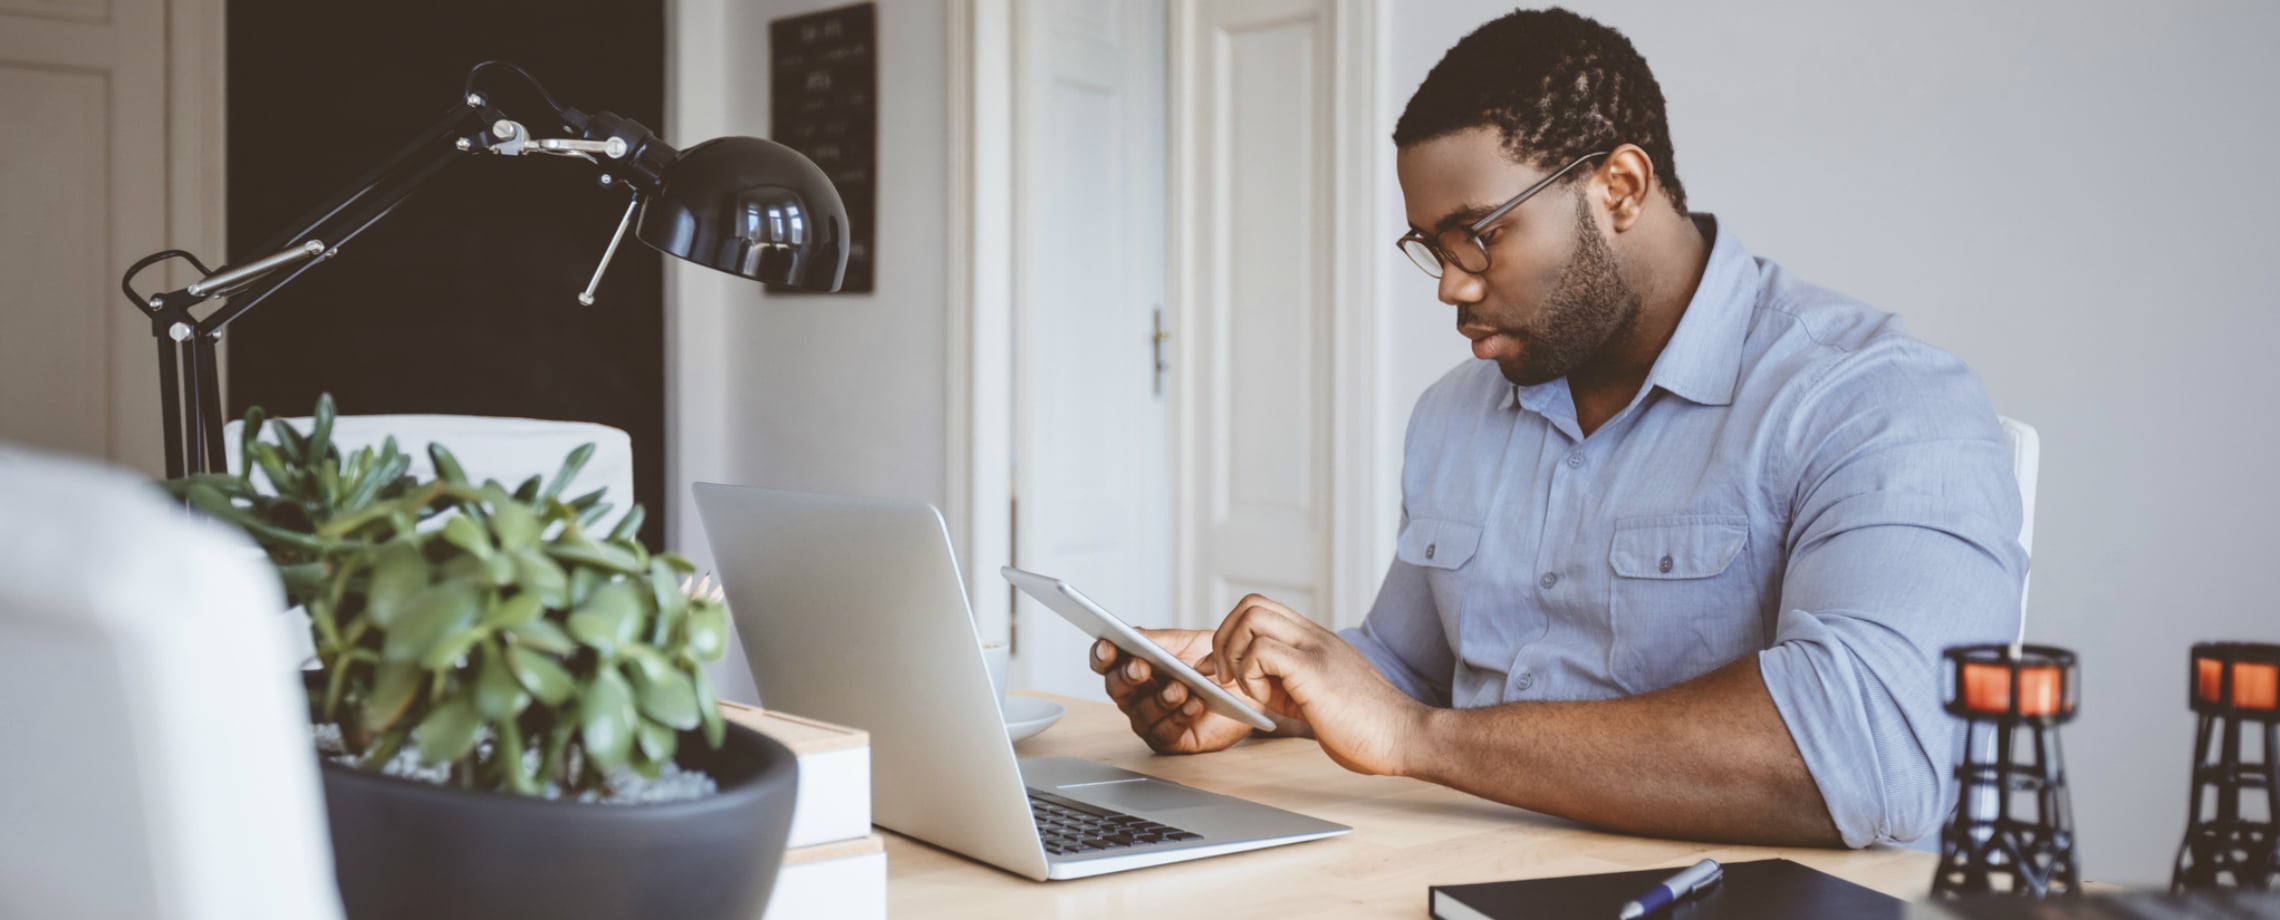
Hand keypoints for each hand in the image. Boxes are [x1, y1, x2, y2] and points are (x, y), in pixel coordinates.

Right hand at [1091, 630, 1268, 754]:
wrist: (1245, 684)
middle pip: (1117, 688)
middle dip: (1127, 676)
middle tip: (1140, 667)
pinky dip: (1179, 717)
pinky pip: (1166, 732)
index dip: (1102, 655)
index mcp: (1132, 666)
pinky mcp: (1171, 740)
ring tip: (1179, 687)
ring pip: (1141, 713)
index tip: (1108, 646)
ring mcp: (1150, 719)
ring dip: (1159, 699)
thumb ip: (1157, 640)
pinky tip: (1193, 704)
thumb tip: (1133, 635)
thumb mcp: (1184, 642)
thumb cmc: (1210, 662)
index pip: (1106, 661)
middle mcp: (1135, 695)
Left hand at [1211, 595, 1425, 775]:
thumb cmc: (1366, 725)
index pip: (1261, 609)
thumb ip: (1286, 683)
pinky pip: (1261, 651)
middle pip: (1250, 604)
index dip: (1232, 636)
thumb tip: (1248, 684)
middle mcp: (1314, 636)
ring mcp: (1315, 649)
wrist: (1405, 737)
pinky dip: (1249, 675)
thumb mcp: (1316, 695)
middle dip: (1223, 640)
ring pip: (1251, 617)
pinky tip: (1265, 701)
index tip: (1224, 672)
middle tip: (1225, 678)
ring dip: (1234, 654)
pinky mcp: (1315, 670)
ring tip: (1247, 688)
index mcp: (1314, 640)